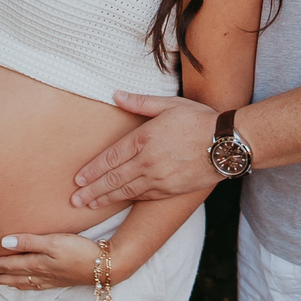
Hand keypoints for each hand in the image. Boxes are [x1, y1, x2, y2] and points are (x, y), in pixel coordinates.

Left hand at [0, 232, 100, 289]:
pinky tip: (23, 284)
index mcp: (35, 263)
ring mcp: (49, 279)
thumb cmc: (78, 250)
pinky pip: (33, 286)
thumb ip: (29, 242)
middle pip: (11, 274)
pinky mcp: (58, 281)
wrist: (102, 266)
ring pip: (21, 282)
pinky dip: (22, 285)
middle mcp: (39, 274)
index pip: (7, 264)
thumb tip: (4, 243)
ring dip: (6, 281)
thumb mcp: (53, 242)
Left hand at [71, 94, 217, 208]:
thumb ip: (141, 102)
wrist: (226, 144)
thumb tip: (117, 95)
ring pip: (125, 190)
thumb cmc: (199, 120)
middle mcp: (147, 161)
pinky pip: (143, 196)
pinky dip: (127, 200)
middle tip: (74, 200)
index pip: (111, 157)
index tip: (78, 178)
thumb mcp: (169, 104)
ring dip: (105, 199)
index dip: (93, 169)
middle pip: (113, 178)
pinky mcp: (169, 189)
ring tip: (88, 206)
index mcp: (144, 138)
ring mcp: (158, 178)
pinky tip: (118, 202)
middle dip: (92, 190)